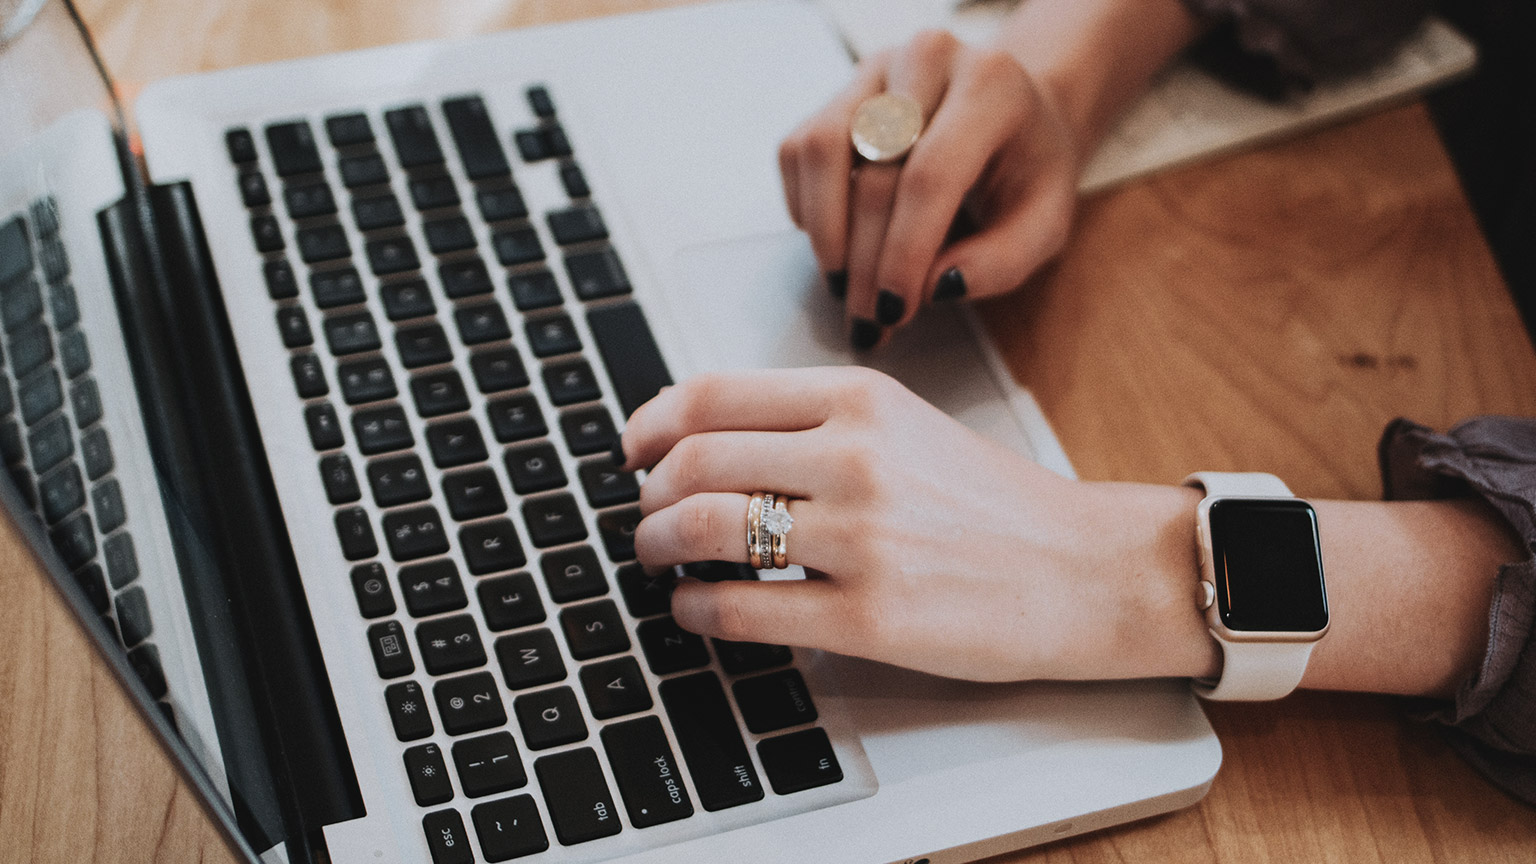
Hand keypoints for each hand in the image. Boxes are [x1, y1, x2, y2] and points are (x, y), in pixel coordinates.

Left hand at [619, 367, 1215, 682]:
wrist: (1086, 570)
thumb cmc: (996, 504)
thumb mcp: (908, 426)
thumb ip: (816, 423)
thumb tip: (708, 440)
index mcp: (861, 399)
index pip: (713, 394)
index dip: (651, 423)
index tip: (632, 449)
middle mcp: (856, 457)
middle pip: (695, 461)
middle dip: (647, 494)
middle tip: (643, 515)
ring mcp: (862, 538)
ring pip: (705, 529)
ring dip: (657, 547)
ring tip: (659, 560)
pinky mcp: (870, 618)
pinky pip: (742, 609)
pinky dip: (695, 610)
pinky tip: (694, 611)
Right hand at [778, 30, 1079, 349]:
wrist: (1014, 112)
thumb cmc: (1027, 170)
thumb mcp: (1044, 223)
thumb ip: (1001, 262)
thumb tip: (935, 287)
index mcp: (991, 85)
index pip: (930, 175)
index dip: (904, 252)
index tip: (894, 311)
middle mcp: (928, 60)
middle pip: (874, 173)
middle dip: (865, 263)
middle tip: (868, 320)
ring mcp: (876, 69)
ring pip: (821, 151)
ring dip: (825, 233)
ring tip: (843, 285)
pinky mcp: (839, 90)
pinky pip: (798, 151)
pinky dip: (807, 207)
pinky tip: (837, 241)